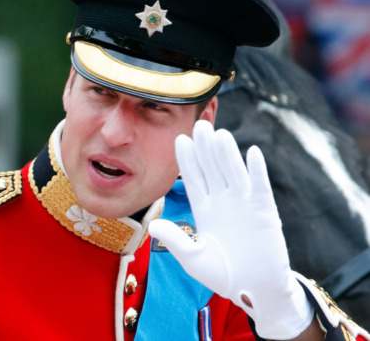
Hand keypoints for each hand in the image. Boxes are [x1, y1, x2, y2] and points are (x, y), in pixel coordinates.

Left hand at [148, 120, 312, 339]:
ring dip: (227, 154)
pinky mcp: (265, 212)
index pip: (194, 178)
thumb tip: (153, 224)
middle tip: (198, 125)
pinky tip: (252, 152)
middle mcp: (223, 202)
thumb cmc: (223, 275)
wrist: (254, 291)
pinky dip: (257, 171)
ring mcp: (244, 205)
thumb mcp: (193, 258)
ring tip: (219, 134)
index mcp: (205, 209)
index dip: (187, 160)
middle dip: (205, 148)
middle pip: (213, 169)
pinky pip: (260, 187)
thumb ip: (176, 240)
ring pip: (234, 173)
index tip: (180, 139)